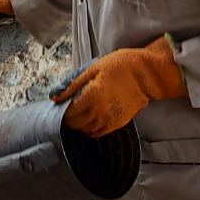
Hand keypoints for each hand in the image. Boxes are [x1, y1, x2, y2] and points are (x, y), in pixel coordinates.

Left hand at [50, 36, 187, 136]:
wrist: (145, 74)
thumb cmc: (120, 66)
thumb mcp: (92, 69)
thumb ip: (72, 85)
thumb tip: (54, 97)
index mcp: (91, 97)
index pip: (69, 113)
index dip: (62, 111)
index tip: (61, 106)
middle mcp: (99, 112)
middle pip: (76, 124)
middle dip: (69, 119)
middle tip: (69, 110)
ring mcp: (110, 120)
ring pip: (87, 130)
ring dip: (80, 125)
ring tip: (80, 114)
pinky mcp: (119, 123)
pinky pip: (100, 132)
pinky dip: (92, 129)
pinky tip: (91, 119)